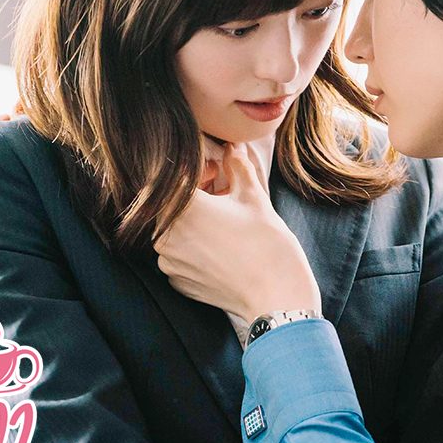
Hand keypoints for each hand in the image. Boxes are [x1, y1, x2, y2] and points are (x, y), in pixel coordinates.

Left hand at [156, 143, 319, 321]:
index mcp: (181, 207)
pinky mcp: (176, 280)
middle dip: (190, 196)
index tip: (211, 173)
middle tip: (218, 193)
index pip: (171, 176)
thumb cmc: (267, 244)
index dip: (190, 170)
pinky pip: (176, 254)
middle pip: (168, 204)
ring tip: (220, 223)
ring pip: (171, 230)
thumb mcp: (253, 196)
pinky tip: (218, 247)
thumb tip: (232, 147)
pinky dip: (191, 247)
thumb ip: (237, 166)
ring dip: (189, 222)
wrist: (276, 295)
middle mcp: (165, 235)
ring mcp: (169, 261)